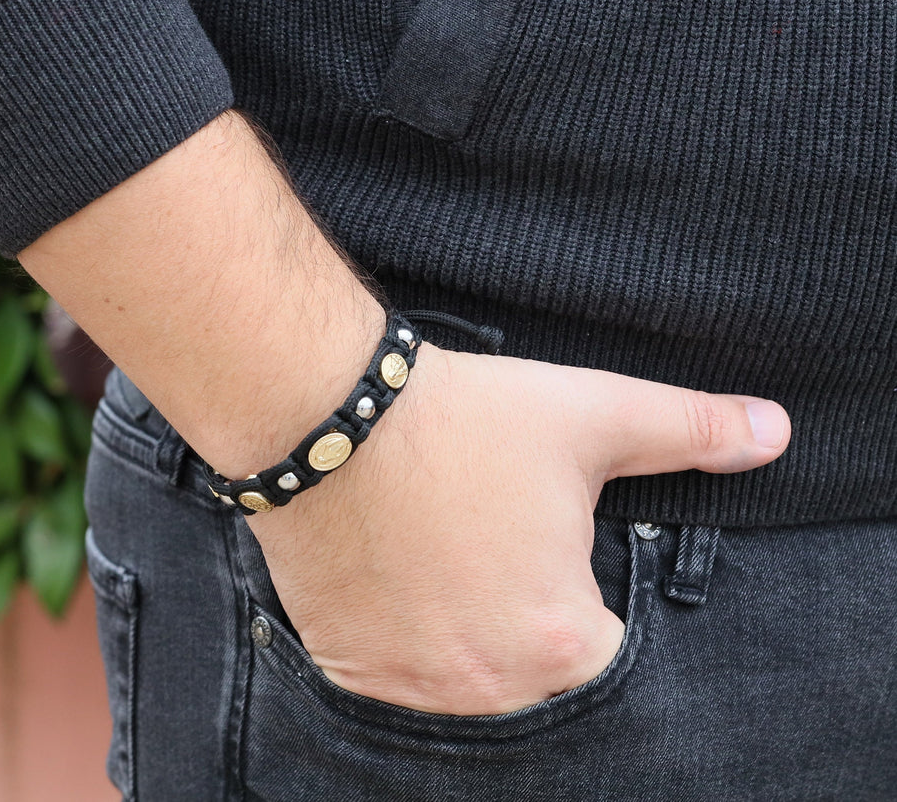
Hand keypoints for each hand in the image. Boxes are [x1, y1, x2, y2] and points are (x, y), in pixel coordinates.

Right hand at [246, 341, 790, 715]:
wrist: (324, 412)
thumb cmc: (463, 418)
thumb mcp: (590, 416)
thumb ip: (691, 432)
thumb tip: (773, 433)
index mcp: (562, 642)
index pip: (601, 648)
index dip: (574, 587)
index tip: (540, 538)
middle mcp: (489, 685)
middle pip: (528, 665)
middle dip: (517, 610)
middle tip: (483, 536)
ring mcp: (410, 684)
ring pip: (461, 673)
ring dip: (459, 628)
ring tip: (438, 550)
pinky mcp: (348, 666)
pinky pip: (394, 674)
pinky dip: (399, 635)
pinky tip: (393, 571)